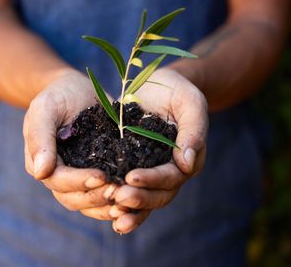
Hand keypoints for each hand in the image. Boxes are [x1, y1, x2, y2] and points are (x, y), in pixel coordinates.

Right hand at [23, 69, 114, 218]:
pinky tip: (133, 201)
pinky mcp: (97, 172)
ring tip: (129, 202)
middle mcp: (59, 175)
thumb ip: (39, 137)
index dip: (79, 182)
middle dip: (97, 197)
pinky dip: (115, 201)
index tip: (102, 176)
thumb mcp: (45, 108)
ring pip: (89, 202)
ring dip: (107, 205)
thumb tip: (41, 173)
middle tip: (120, 192)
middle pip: (74, 198)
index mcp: (42, 162)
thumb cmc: (58, 96)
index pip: (58, 181)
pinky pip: (103, 193)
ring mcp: (78, 176)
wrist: (75, 90)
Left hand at [110, 68, 208, 233]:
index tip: (132, 177)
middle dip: (139, 199)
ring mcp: (150, 170)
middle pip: (158, 195)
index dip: (153, 179)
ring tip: (111, 212)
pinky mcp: (131, 165)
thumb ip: (193, 129)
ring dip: (129, 209)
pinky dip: (119, 202)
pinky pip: (128, 188)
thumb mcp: (190, 102)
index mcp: (186, 159)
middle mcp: (169, 170)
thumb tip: (187, 164)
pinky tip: (104, 208)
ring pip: (144, 197)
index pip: (172, 177)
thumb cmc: (177, 90)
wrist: (158, 85)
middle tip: (117, 197)